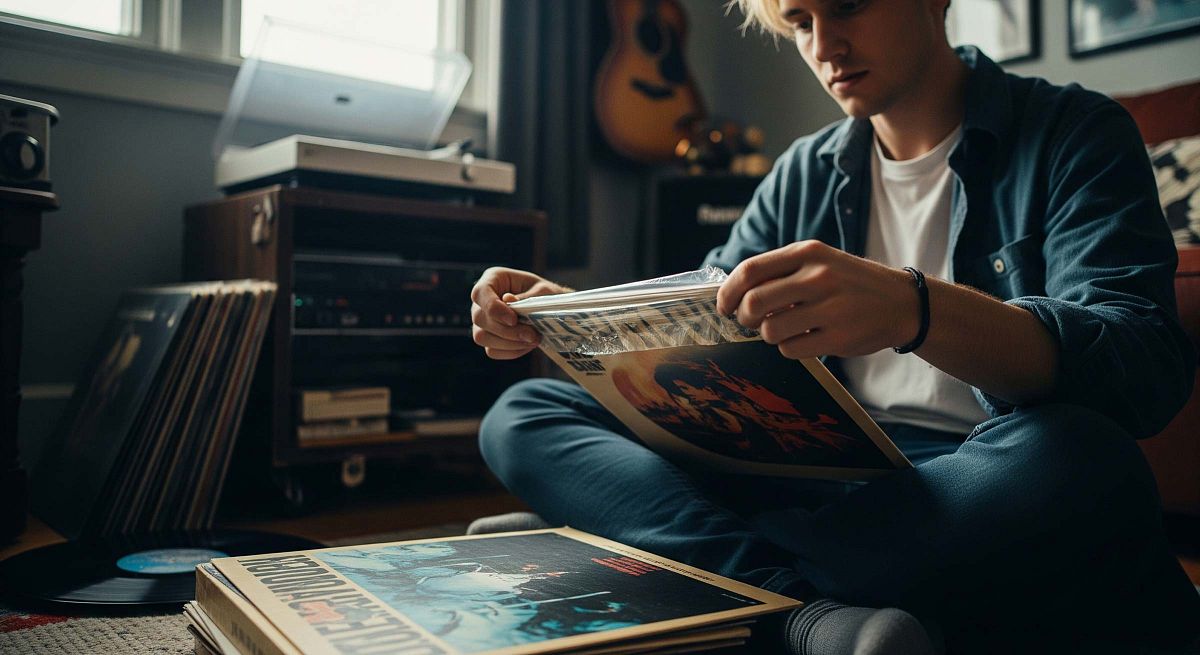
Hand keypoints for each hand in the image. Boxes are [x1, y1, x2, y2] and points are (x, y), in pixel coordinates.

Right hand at [470, 267, 570, 359]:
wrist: (552, 311)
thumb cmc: (546, 295)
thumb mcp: (543, 291)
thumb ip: (526, 297)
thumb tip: (507, 300)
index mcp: (493, 279)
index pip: (480, 293)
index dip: (493, 308)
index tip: (513, 320)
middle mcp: (482, 300)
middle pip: (480, 319)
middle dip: (507, 331)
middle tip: (532, 335)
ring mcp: (482, 321)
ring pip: (482, 337)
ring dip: (509, 343)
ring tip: (533, 340)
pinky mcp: (488, 338)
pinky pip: (491, 350)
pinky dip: (511, 351)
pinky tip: (527, 345)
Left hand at [715, 240, 919, 358]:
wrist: (901, 303)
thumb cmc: (849, 283)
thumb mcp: (819, 261)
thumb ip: (780, 271)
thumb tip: (734, 294)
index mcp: (808, 253)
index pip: (750, 271)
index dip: (728, 292)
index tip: (725, 305)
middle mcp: (818, 277)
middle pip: (754, 303)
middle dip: (744, 318)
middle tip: (751, 321)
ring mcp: (830, 308)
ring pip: (770, 331)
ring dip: (769, 335)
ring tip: (786, 328)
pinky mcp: (838, 337)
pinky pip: (791, 350)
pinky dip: (790, 348)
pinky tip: (806, 339)